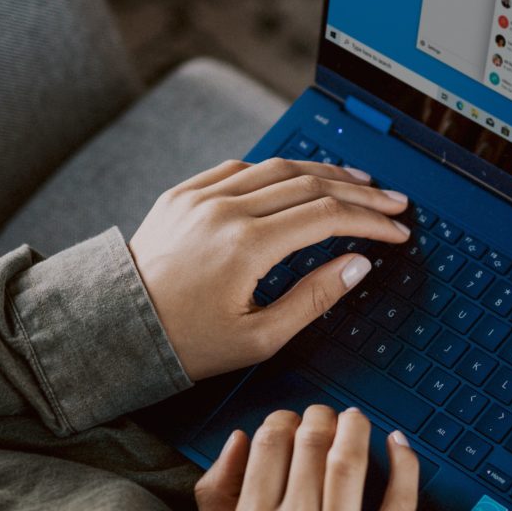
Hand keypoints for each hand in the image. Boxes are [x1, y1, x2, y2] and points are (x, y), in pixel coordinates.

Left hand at [128, 158, 409, 378]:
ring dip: (324, 172)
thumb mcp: (259, 337)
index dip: (370, 221)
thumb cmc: (185, 342)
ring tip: (358, 181)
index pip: (328, 216)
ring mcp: (202, 196)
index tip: (396, 230)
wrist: (115, 329)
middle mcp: (225, 210)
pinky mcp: (183, 194)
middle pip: (311, 184)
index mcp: (247, 246)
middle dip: (360, 192)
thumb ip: (315, 298)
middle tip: (392, 201)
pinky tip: (299, 177)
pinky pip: (240, 168)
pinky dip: (277, 170)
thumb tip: (357, 264)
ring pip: (278, 167)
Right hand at [193, 405, 419, 510]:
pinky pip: (399, 500)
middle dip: (317, 417)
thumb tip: (236, 439)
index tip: (288, 422)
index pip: (268, 445)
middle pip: (310, 444)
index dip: (280, 420)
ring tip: (354, 418)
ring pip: (350, 461)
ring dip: (354, 427)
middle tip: (323, 416)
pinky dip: (405, 464)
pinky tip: (398, 442)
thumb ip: (215, 495)